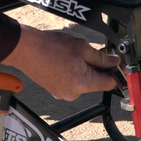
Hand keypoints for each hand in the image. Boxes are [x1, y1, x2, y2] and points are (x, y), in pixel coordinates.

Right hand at [2, 25, 120, 100]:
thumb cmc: (50, 47)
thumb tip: (115, 62)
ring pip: (83, 82)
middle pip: (96, 83)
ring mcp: (63, 93)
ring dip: (84, 70)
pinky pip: (71, 82)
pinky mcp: (55, 90)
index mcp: (83, 83)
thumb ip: (102, 58)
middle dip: (98, 69)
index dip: (115, 72)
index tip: (115, 63)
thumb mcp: (82, 47)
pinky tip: (65, 61)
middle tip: (92, 53)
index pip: (110, 83)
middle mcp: (74, 93)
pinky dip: (72, 73)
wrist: (25, 49)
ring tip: (74, 55)